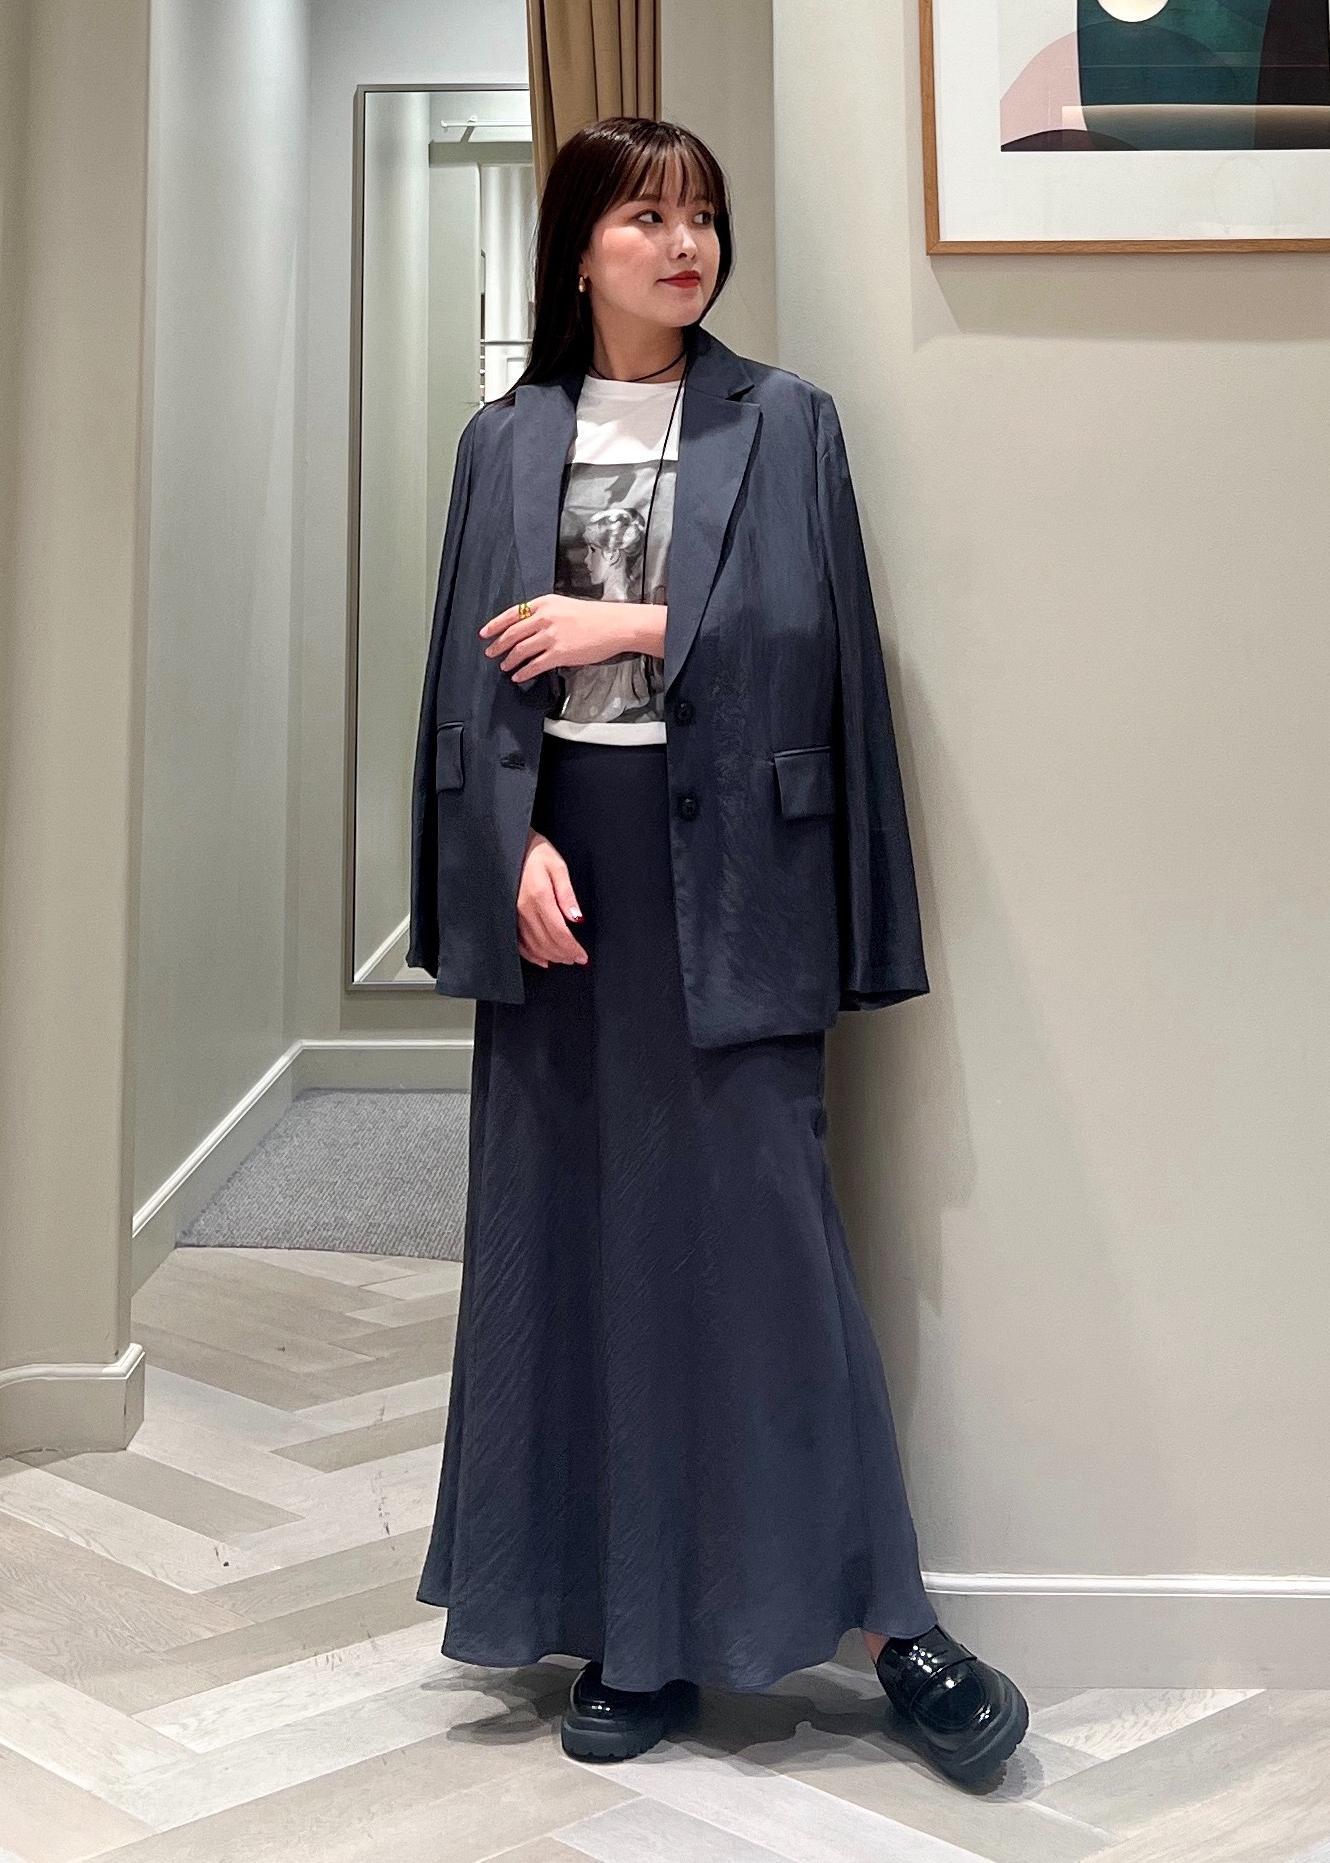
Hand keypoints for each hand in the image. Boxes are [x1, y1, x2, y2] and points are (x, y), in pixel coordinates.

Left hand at [479, 594, 630, 684]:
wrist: (615, 625)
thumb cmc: (595, 616)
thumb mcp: (564, 606)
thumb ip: (544, 614)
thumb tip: (527, 628)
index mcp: (544, 603)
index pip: (511, 614)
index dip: (494, 625)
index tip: (484, 633)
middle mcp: (544, 618)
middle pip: (512, 634)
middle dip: (497, 645)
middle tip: (491, 653)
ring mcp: (551, 636)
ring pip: (520, 650)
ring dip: (509, 660)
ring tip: (504, 666)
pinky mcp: (559, 653)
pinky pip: (534, 665)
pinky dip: (523, 671)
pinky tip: (519, 675)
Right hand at [517, 829, 587, 967]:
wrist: (511, 846)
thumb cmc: (537, 853)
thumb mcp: (558, 867)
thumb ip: (567, 894)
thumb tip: (577, 919)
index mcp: (539, 896)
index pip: (558, 932)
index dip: (571, 947)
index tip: (583, 956)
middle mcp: (524, 909)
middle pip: (546, 942)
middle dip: (563, 954)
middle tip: (577, 959)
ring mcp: (514, 914)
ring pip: (533, 945)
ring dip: (550, 956)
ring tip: (564, 959)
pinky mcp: (508, 915)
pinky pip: (518, 942)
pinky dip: (531, 954)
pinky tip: (542, 960)